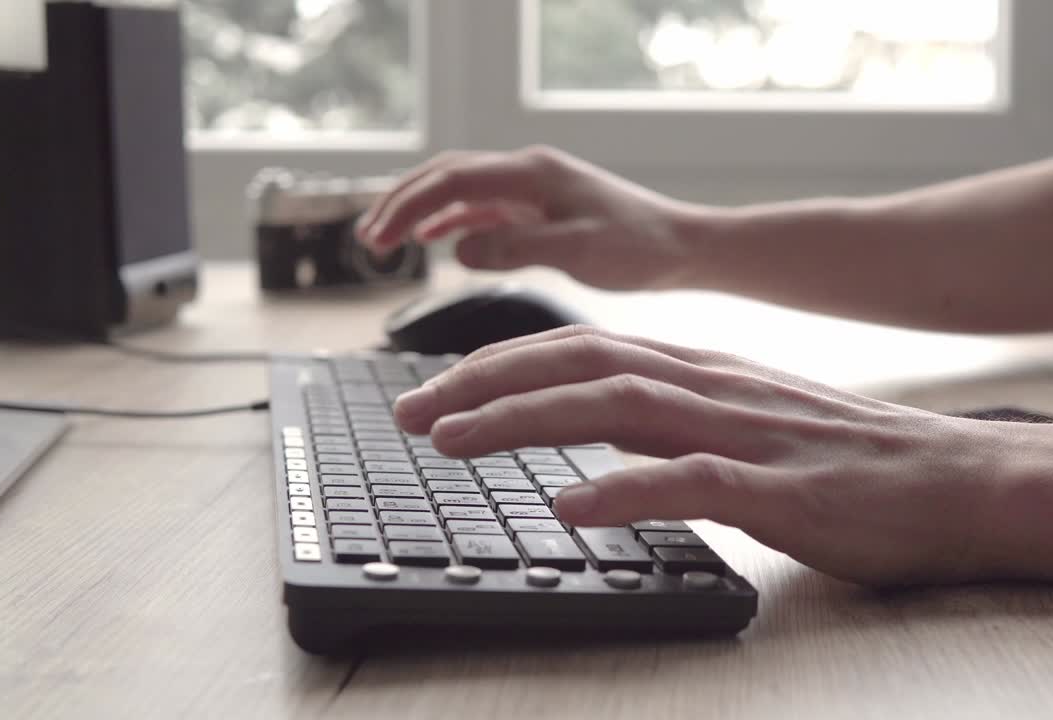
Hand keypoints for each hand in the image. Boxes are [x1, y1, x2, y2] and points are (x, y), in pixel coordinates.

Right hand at [354, 146, 706, 289]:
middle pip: (446, 176)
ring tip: (384, 239)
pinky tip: (432, 241)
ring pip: (459, 190)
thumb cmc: (640, 249)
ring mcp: (532, 189)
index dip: (407, 206)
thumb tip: (455, 250)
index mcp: (533, 173)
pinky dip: (450, 222)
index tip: (378, 238)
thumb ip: (516, 249)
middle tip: (368, 240)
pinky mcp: (539, 209)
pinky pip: (482, 209)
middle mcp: (528, 172)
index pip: (452, 180)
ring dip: (419, 211)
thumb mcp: (578, 252)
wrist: (683, 248)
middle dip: (401, 203)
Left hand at [393, 325, 1019, 586]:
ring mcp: (745, 434)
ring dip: (525, 420)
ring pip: (617, 408)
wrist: (961, 480)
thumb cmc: (851, 463)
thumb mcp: (747, 425)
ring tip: (453, 441)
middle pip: (579, 365)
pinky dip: (624, 490)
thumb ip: (675, 424)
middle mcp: (712, 387)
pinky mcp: (781, 488)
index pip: (580, 348)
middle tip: (410, 411)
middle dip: (483, 382)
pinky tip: (571, 507)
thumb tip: (596, 442)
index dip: (500, 364)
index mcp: (700, 373)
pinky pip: (690, 483)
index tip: (437, 388)